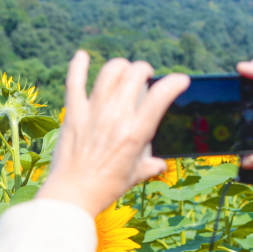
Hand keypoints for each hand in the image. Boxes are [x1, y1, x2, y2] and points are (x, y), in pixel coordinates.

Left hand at [36, 50, 189, 216]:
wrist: (73, 195)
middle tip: (144, 76)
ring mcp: (93, 113)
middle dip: (144, 69)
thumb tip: (160, 165)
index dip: (175, 82)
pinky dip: (78, 65)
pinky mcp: (73, 114)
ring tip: (122, 71)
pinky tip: (82, 56)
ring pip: (109, 71)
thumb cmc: (105, 189)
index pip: (162, 95)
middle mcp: (116, 117)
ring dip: (120, 66)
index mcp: (136, 132)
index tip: (180, 81)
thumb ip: (148, 166)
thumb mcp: (133, 177)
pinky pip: (74, 82)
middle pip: (135, 74)